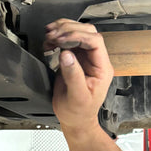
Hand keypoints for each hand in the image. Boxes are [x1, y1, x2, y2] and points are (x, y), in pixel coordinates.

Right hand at [45, 19, 114, 133]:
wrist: (75, 120)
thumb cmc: (79, 112)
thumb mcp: (77, 97)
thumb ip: (73, 75)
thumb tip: (67, 55)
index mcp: (102, 68)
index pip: (95, 41)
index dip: (78, 36)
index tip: (62, 39)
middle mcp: (95, 60)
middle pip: (87, 32)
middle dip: (69, 30)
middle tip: (53, 35)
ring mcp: (85, 58)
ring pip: (77, 33)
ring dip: (62, 31)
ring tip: (49, 36)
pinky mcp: (74, 59)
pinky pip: (67, 41)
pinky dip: (57, 37)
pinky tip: (49, 42)